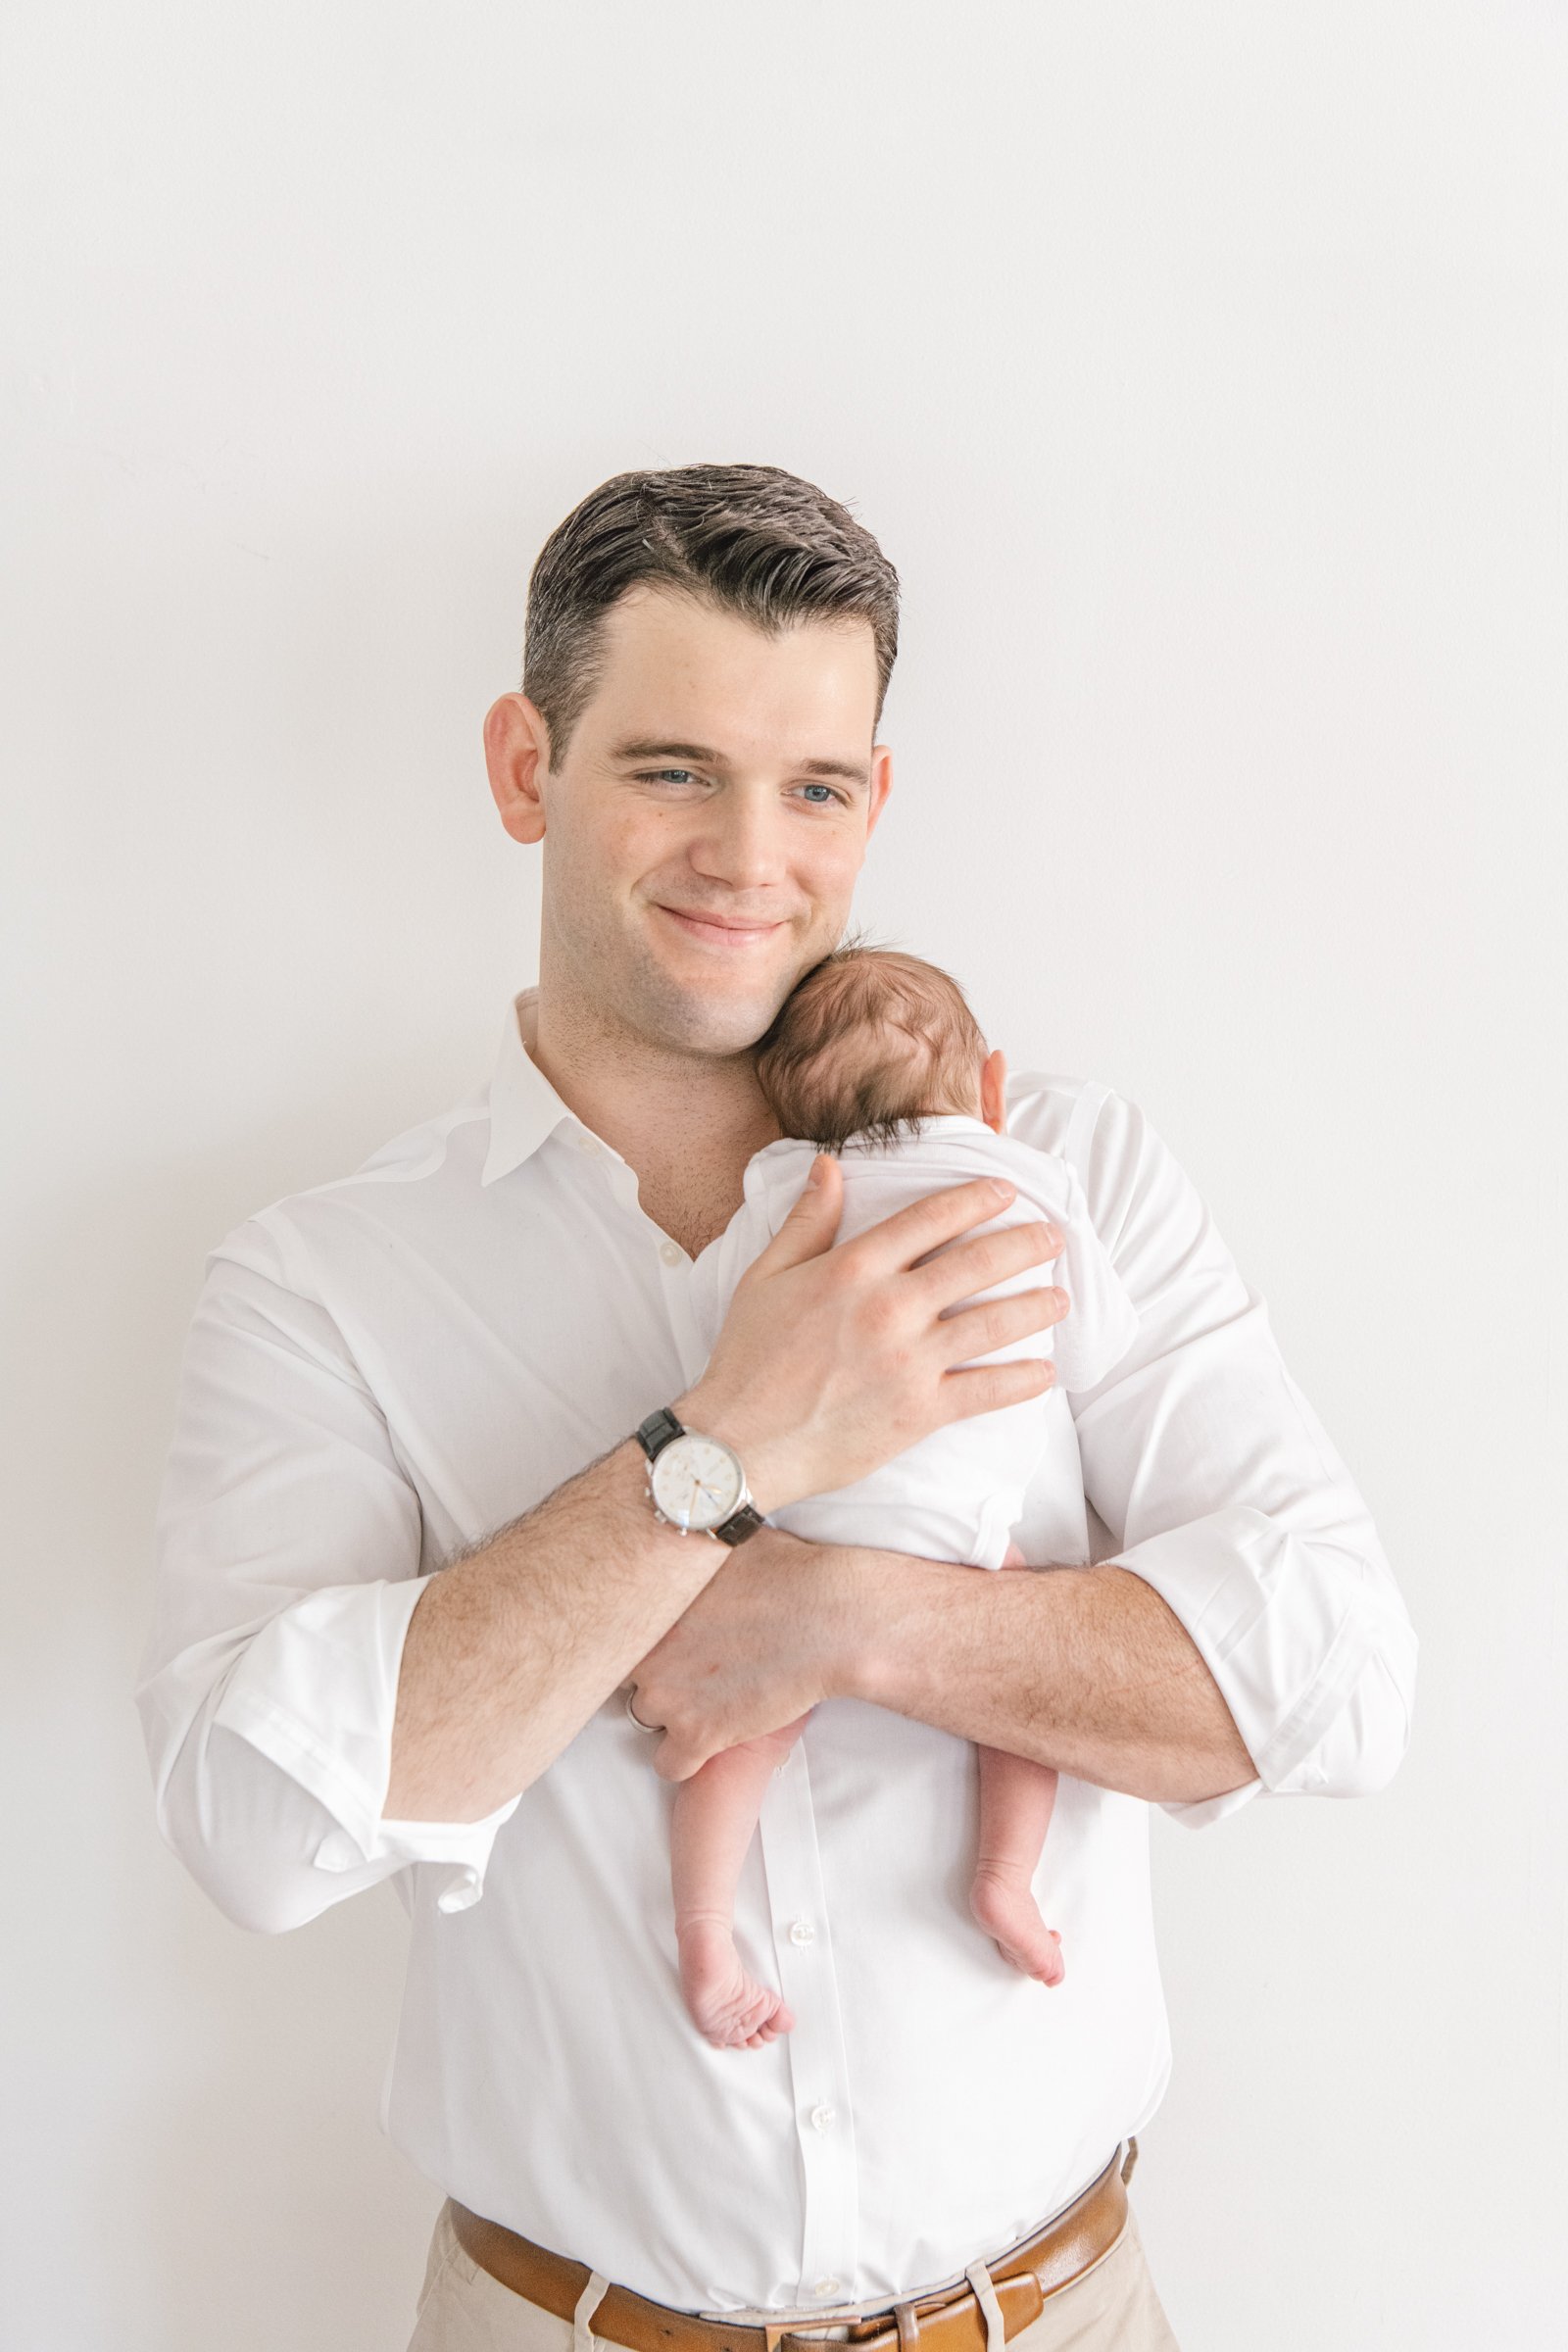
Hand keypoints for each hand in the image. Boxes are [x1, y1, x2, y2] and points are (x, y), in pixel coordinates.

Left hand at [626, 1527, 853, 1779]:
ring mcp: (666, 1696)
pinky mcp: (698, 1735)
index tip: (666, 1635)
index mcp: (644, 1602)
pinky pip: (670, 1764)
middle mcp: (643, 1651)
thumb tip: (677, 1530)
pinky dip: (689, 1756)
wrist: (829, 1617)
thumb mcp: (721, 1541)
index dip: (641, 1634)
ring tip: (711, 1693)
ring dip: (672, 1710)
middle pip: (624, 1675)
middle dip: (654, 1671)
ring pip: (643, 1718)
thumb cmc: (786, 1570)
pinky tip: (714, 1734)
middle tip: (694, 1663)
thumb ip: (683, 1551)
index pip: (612, 1629)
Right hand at [675, 1154, 1067, 1514]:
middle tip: (1054, 1236)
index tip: (1007, 1191)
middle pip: (976, 1263)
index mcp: (852, 1268)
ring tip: (1061, 1298)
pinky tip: (1046, 1371)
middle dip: (1024, 1244)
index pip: (930, 1219)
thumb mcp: (765, 1276)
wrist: (740, 1443)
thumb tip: (830, 1165)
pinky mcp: (919, 1411)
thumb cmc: (747, 1359)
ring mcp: (909, 1361)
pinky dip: (1023, 1380)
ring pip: (993, 1322)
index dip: (975, 1200)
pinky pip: (987, 1390)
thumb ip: (806, 1221)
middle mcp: (888, 1307)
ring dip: (1036, 1307)